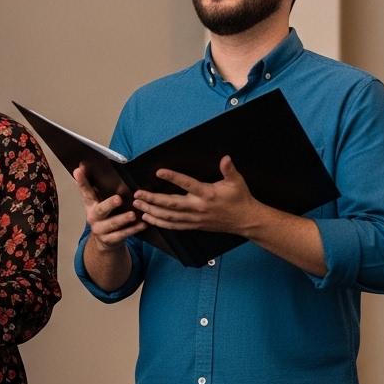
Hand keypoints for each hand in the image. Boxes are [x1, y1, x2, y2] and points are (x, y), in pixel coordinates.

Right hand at [73, 165, 145, 250]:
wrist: (104, 241)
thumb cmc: (104, 215)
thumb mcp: (98, 202)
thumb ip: (96, 186)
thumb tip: (86, 165)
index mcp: (90, 205)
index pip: (85, 191)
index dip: (82, 181)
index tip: (78, 170)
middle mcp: (93, 217)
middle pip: (101, 210)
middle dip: (109, 204)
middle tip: (118, 199)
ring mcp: (101, 230)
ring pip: (112, 224)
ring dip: (123, 219)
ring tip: (133, 215)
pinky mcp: (109, 240)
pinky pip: (122, 235)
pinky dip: (133, 230)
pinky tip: (142, 224)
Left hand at [132, 156, 263, 234]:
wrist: (246, 221)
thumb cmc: (240, 199)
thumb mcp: (237, 181)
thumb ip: (229, 169)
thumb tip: (225, 158)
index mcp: (207, 194)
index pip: (187, 184)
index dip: (173, 177)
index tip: (159, 172)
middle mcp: (198, 207)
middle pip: (171, 204)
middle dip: (152, 199)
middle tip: (137, 194)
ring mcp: (195, 218)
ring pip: (169, 216)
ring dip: (152, 211)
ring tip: (137, 205)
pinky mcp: (194, 225)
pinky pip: (174, 226)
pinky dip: (160, 223)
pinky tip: (149, 218)